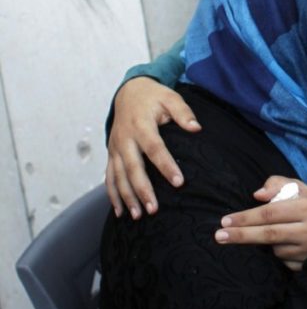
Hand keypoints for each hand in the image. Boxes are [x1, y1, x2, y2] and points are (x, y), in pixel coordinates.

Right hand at [105, 77, 200, 218]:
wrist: (128, 92)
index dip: (166, 165)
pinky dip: (112, 195)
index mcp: (141, 125)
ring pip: (118, 176)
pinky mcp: (111, 154)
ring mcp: (115, 148)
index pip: (155, 148)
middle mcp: (125, 139)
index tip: (179, 182)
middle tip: (154, 209)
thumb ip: (183, 112)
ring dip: (127, 197)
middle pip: (132, 167)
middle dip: (142, 189)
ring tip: (138, 216)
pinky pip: (109, 177)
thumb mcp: (170, 97)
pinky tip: (119, 212)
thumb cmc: (154, 97)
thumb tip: (196, 128)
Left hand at [215, 177, 306, 269]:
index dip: (246, 217)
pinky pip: (284, 261)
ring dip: (269, 243)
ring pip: (276, 249)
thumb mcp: (304, 189)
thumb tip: (257, 195)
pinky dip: (281, 253)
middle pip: (268, 234)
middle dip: (241, 235)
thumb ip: (279, 185)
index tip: (225, 220)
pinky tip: (292, 246)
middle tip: (220, 236)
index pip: (271, 212)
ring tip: (284, 233)